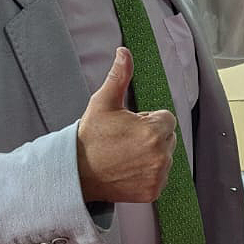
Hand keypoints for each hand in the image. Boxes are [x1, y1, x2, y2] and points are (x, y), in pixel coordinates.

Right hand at [76, 47, 177, 202]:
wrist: (76, 173)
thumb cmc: (90, 137)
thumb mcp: (103, 103)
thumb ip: (120, 76)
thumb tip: (124, 52)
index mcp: (153, 132)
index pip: (166, 118)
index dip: (147, 120)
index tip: (129, 126)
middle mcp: (160, 156)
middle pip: (167, 137)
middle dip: (151, 136)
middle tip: (125, 141)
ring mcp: (158, 175)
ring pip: (164, 156)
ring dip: (151, 154)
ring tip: (125, 155)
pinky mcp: (153, 191)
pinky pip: (160, 175)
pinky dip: (149, 173)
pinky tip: (128, 170)